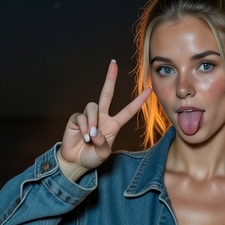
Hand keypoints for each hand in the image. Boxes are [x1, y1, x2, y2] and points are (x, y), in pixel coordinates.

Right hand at [57, 60, 151, 177]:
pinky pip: (81, 116)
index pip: (128, 111)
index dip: (139, 101)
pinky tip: (83, 136)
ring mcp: (89, 116)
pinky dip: (83, 127)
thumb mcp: (103, 154)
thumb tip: (95, 131)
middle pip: (106, 94)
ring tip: (90, 137)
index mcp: (113, 125)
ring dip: (92, 122)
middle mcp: (102, 117)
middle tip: (113, 63)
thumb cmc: (92, 157)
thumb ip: (102, 144)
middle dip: (110, 78)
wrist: (75, 162)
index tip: (149, 90)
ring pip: (93, 106)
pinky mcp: (76, 118)